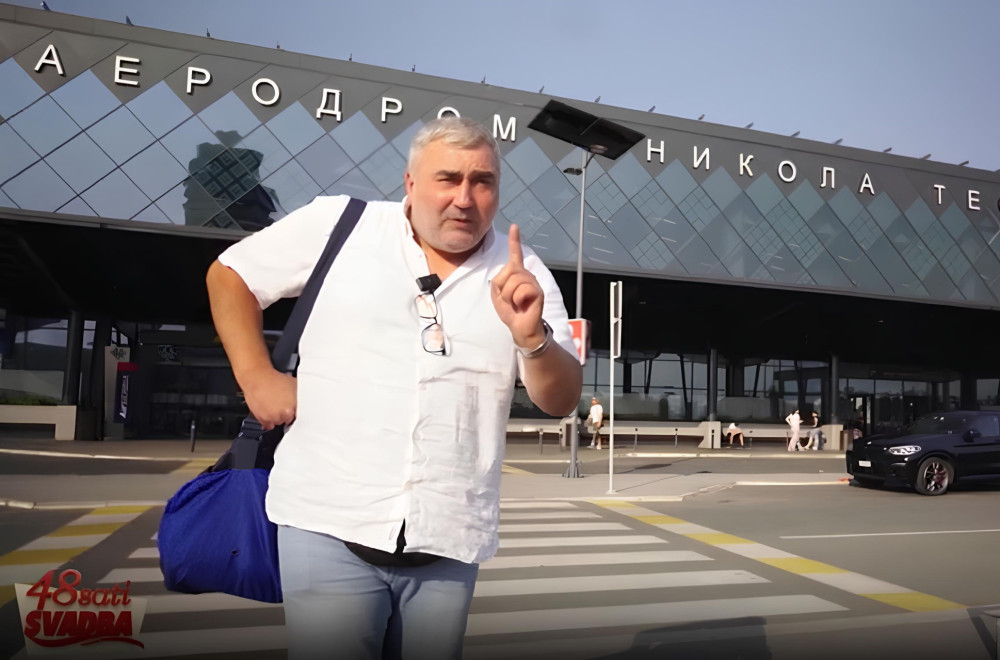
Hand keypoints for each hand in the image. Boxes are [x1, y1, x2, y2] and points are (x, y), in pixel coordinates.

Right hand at [240, 366, 296, 430]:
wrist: (257, 378)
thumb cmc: (274, 380)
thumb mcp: (295, 384)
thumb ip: (302, 394)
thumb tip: (308, 398)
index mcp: (292, 408)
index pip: (299, 416)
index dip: (296, 410)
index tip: (294, 408)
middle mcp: (282, 415)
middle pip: (289, 420)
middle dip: (287, 413)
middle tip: (283, 404)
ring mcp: (271, 418)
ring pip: (278, 422)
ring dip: (277, 416)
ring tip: (275, 405)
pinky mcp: (262, 419)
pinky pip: (268, 425)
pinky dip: (269, 420)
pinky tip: (269, 410)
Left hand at [491, 224, 544, 346]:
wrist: (520, 327)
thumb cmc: (509, 310)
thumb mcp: (497, 293)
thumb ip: (499, 279)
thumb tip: (512, 272)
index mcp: (516, 274)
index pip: (516, 254)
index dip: (515, 240)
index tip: (515, 226)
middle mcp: (526, 275)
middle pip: (508, 271)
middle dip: (503, 288)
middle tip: (509, 300)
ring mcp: (533, 283)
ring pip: (514, 281)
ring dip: (509, 296)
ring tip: (516, 304)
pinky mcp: (538, 292)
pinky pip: (521, 290)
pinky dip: (517, 300)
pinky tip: (523, 305)